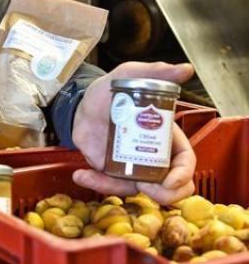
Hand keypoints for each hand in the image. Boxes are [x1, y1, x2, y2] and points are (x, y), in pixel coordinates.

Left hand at [71, 62, 196, 203]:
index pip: (185, 160)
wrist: (80, 104)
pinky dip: (95, 184)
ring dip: (122, 189)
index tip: (171, 180)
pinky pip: (110, 185)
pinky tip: (79, 174)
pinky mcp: (111, 170)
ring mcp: (132, 165)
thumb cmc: (109, 91)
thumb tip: (185, 69)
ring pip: (139, 190)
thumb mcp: (128, 75)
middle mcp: (152, 155)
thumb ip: (155, 72)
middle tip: (145, 186)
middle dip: (165, 194)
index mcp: (165, 136)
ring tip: (98, 176)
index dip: (183, 174)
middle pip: (172, 185)